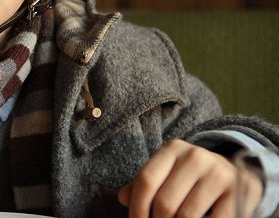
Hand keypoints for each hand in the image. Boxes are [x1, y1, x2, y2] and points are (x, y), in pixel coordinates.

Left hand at [118, 139, 263, 217]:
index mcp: (172, 149)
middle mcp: (195, 157)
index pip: (146, 180)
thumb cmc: (189, 177)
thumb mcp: (167, 172)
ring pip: (186, 215)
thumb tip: (123, 198)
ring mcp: (218, 173)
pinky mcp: (239, 191)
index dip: (137, 208)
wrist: (232, 172)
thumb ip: (145, 184)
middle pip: (164, 201)